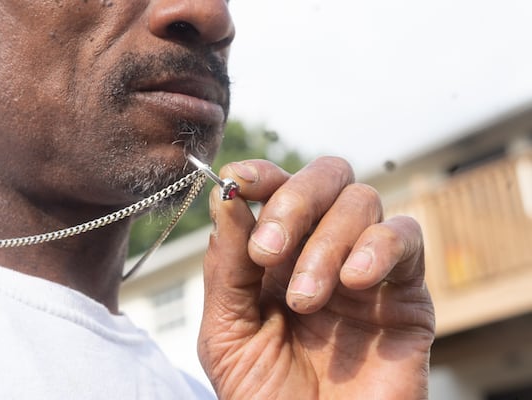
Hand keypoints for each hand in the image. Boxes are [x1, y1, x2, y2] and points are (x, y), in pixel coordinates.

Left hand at [198, 157, 434, 399]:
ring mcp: (366, 267)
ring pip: (361, 201)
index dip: (262, 174)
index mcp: (276, 256)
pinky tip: (354, 282)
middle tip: (268, 253)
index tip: (240, 182)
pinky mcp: (406, 292)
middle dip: (295, 202)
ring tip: (306, 301)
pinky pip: (407, 237)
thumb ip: (226, 266)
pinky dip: (379, 246)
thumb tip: (226, 196)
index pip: (277, 186)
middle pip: (326, 177)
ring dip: (327, 244)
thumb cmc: (266, 398)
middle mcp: (321, 251)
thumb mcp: (227, 333)